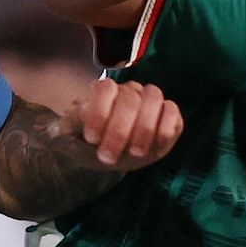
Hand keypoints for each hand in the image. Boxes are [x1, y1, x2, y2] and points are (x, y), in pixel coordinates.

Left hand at [66, 77, 183, 168]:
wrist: (109, 155)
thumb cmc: (91, 142)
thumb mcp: (73, 135)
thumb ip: (72, 122)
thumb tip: (82, 109)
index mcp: (104, 92)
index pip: (105, 89)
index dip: (99, 112)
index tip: (91, 138)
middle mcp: (129, 91)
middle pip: (130, 99)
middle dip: (119, 131)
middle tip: (108, 157)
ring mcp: (150, 101)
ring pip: (154, 99)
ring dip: (144, 128)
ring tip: (135, 153)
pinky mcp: (169, 116)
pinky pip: (173, 112)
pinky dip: (165, 128)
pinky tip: (155, 148)